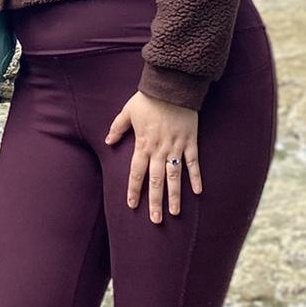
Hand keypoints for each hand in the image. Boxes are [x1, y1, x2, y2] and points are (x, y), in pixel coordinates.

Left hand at [106, 91, 201, 222]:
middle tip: (155, 220)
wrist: (172, 86)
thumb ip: (118, 128)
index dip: (134, 190)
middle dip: (155, 201)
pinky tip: (197, 192)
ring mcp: (176, 147)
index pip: (136, 173)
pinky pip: (193, 163)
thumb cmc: (148, 98)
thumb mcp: (128, 111)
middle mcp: (159, 149)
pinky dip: (196, 177)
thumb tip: (108, 141)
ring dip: (174, 195)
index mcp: (143, 144)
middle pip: (156, 180)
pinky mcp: (190, 141)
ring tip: (174, 213)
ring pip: (174, 176)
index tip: (133, 205)